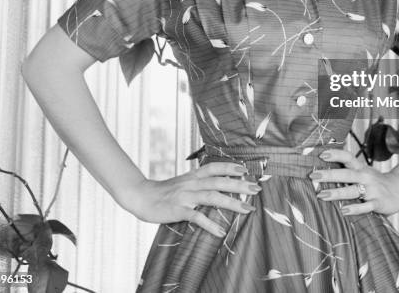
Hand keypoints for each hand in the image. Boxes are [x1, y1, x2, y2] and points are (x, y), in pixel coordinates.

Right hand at [117, 162, 260, 236]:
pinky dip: (210, 224)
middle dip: (239, 185)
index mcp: (193, 175)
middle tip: (256, 189)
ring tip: (247, 209)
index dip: (230, 167)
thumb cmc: (165, 192)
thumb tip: (219, 184)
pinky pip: (197, 217)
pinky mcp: (178, 210)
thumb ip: (199, 182)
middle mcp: (192, 183)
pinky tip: (221, 231)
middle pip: (219, 181)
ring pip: (212, 197)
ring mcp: (185, 196)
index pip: (214, 167)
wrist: (141, 197)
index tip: (246, 169)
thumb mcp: (184, 182)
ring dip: (231, 203)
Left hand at [309, 149, 398, 215]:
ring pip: (353, 190)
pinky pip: (365, 206)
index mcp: (361, 168)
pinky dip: (355, 208)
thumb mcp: (363, 172)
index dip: (335, 154)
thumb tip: (323, 167)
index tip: (322, 154)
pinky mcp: (378, 203)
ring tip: (321, 195)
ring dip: (336, 193)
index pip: (347, 157)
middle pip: (346, 174)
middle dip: (329, 174)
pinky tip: (343, 210)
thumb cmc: (375, 181)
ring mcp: (372, 190)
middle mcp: (366, 177)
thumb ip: (348, 170)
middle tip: (313, 175)